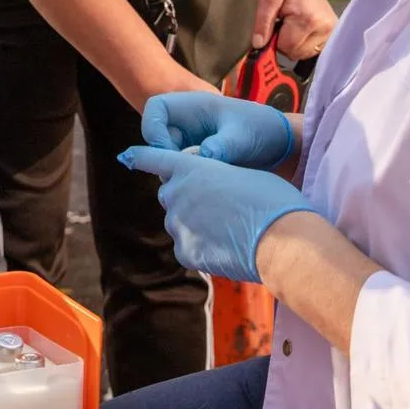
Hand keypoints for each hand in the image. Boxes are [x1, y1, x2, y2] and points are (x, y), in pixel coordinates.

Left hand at [119, 146, 315, 282]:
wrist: (282, 240)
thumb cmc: (273, 200)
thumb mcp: (243, 173)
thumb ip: (216, 178)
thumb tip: (213, 189)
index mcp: (191, 168)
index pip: (154, 159)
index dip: (142, 157)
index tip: (127, 156)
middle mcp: (176, 194)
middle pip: (170, 194)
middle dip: (186, 198)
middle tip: (218, 206)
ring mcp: (178, 225)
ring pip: (179, 223)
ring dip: (195, 224)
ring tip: (228, 229)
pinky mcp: (185, 252)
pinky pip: (187, 247)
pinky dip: (201, 247)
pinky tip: (226, 248)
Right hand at [140, 92, 294, 168]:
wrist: (278, 144)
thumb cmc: (261, 129)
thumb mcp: (243, 136)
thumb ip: (222, 146)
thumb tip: (203, 157)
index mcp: (193, 105)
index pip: (155, 109)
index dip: (153, 129)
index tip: (169, 152)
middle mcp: (186, 122)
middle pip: (157, 137)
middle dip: (165, 156)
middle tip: (186, 174)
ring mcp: (188, 140)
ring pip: (166, 156)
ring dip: (176, 169)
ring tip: (200, 181)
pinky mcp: (194, 158)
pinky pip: (179, 168)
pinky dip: (186, 177)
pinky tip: (205, 186)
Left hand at [253, 0, 337, 59]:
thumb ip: (262, 23)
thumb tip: (259, 45)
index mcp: (308, 19)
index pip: (285, 47)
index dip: (274, 39)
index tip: (276, 23)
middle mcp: (324, 26)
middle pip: (295, 53)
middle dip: (284, 41)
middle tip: (284, 20)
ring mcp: (331, 30)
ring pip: (304, 54)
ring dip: (294, 42)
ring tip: (293, 21)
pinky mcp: (332, 31)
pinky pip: (312, 49)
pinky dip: (303, 42)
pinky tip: (301, 26)